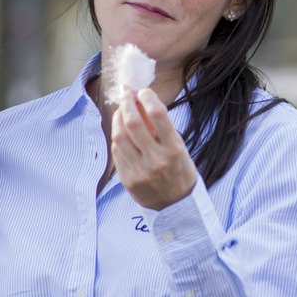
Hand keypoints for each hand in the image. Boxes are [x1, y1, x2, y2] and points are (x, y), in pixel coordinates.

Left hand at [111, 87, 197, 209]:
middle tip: (126, 93)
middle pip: (133, 122)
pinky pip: (117, 152)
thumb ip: (161, 127)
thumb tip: (142, 101)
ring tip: (121, 111)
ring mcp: (140, 171)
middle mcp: (156, 159)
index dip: (147, 97)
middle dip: (127, 102)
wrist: (176, 205)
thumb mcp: (179, 147)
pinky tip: (122, 132)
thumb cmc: (179, 171)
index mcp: (174, 149)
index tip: (143, 91)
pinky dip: (118, 137)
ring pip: (119, 136)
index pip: (157, 114)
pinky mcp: (128, 179)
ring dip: (118, 118)